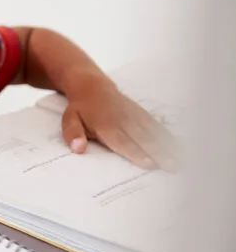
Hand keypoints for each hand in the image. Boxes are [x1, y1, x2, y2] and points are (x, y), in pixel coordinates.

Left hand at [62, 76, 176, 169]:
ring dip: (168, 146)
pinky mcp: (141, 113)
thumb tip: (78, 148)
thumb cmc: (80, 108)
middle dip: (159, 153)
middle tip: (173, 167)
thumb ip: (73, 134)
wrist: (91, 85)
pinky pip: (156, 126)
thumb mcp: (69, 119)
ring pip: (153, 132)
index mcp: (105, 124)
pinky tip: (180, 147)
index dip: (135, 152)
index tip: (149, 164)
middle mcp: (123, 119)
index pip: (122, 141)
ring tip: (180, 161)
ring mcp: (135, 115)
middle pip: (142, 138)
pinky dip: (168, 136)